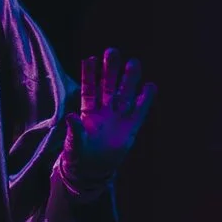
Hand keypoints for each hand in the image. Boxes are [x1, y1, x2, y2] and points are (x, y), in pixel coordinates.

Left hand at [65, 48, 156, 181]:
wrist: (93, 170)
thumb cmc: (79, 156)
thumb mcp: (73, 145)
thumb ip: (74, 131)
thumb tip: (70, 117)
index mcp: (88, 112)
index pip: (89, 89)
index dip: (89, 74)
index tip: (91, 58)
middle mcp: (104, 110)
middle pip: (108, 86)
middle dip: (111, 70)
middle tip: (113, 52)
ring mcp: (118, 117)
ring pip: (125, 94)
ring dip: (129, 79)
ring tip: (134, 62)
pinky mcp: (131, 127)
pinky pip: (140, 111)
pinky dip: (145, 99)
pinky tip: (150, 86)